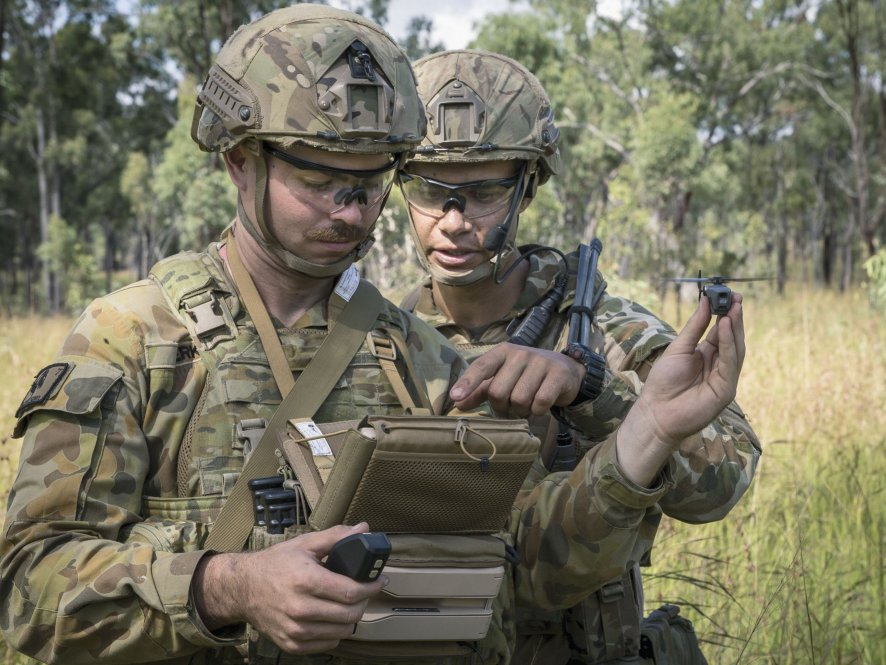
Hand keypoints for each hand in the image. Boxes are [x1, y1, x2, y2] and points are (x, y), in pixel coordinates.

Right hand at [192, 523, 385, 653]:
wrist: (243, 588)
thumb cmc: (275, 564)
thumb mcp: (304, 545)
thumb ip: (336, 537)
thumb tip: (364, 529)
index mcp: (305, 580)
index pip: (350, 591)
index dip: (371, 587)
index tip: (380, 580)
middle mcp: (300, 608)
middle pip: (350, 614)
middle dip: (364, 602)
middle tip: (364, 591)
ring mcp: (295, 630)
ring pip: (342, 632)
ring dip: (351, 618)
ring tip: (349, 603)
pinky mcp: (291, 644)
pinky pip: (327, 644)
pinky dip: (336, 632)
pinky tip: (333, 617)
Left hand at [448, 343, 584, 416]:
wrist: (566, 371)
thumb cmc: (527, 376)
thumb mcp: (502, 379)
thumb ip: (480, 391)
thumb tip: (457, 404)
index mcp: (503, 352)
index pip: (481, 367)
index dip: (467, 383)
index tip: (455, 398)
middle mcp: (520, 353)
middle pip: (498, 391)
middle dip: (502, 406)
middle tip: (512, 404)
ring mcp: (540, 362)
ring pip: (519, 399)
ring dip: (521, 410)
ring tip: (528, 403)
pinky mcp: (558, 374)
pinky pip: (539, 403)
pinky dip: (538, 411)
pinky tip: (541, 404)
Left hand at [616, 294, 744, 484]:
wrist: (657, 411)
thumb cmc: (664, 381)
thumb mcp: (679, 347)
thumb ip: (695, 326)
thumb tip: (705, 301)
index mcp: (708, 355)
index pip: (722, 331)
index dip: (726, 313)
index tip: (728, 295)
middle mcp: (719, 365)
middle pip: (732, 338)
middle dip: (734, 317)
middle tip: (735, 297)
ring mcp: (725, 378)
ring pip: (736, 349)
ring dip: (735, 328)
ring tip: (732, 308)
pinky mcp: (726, 389)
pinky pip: (730, 363)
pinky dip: (729, 344)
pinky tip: (725, 327)